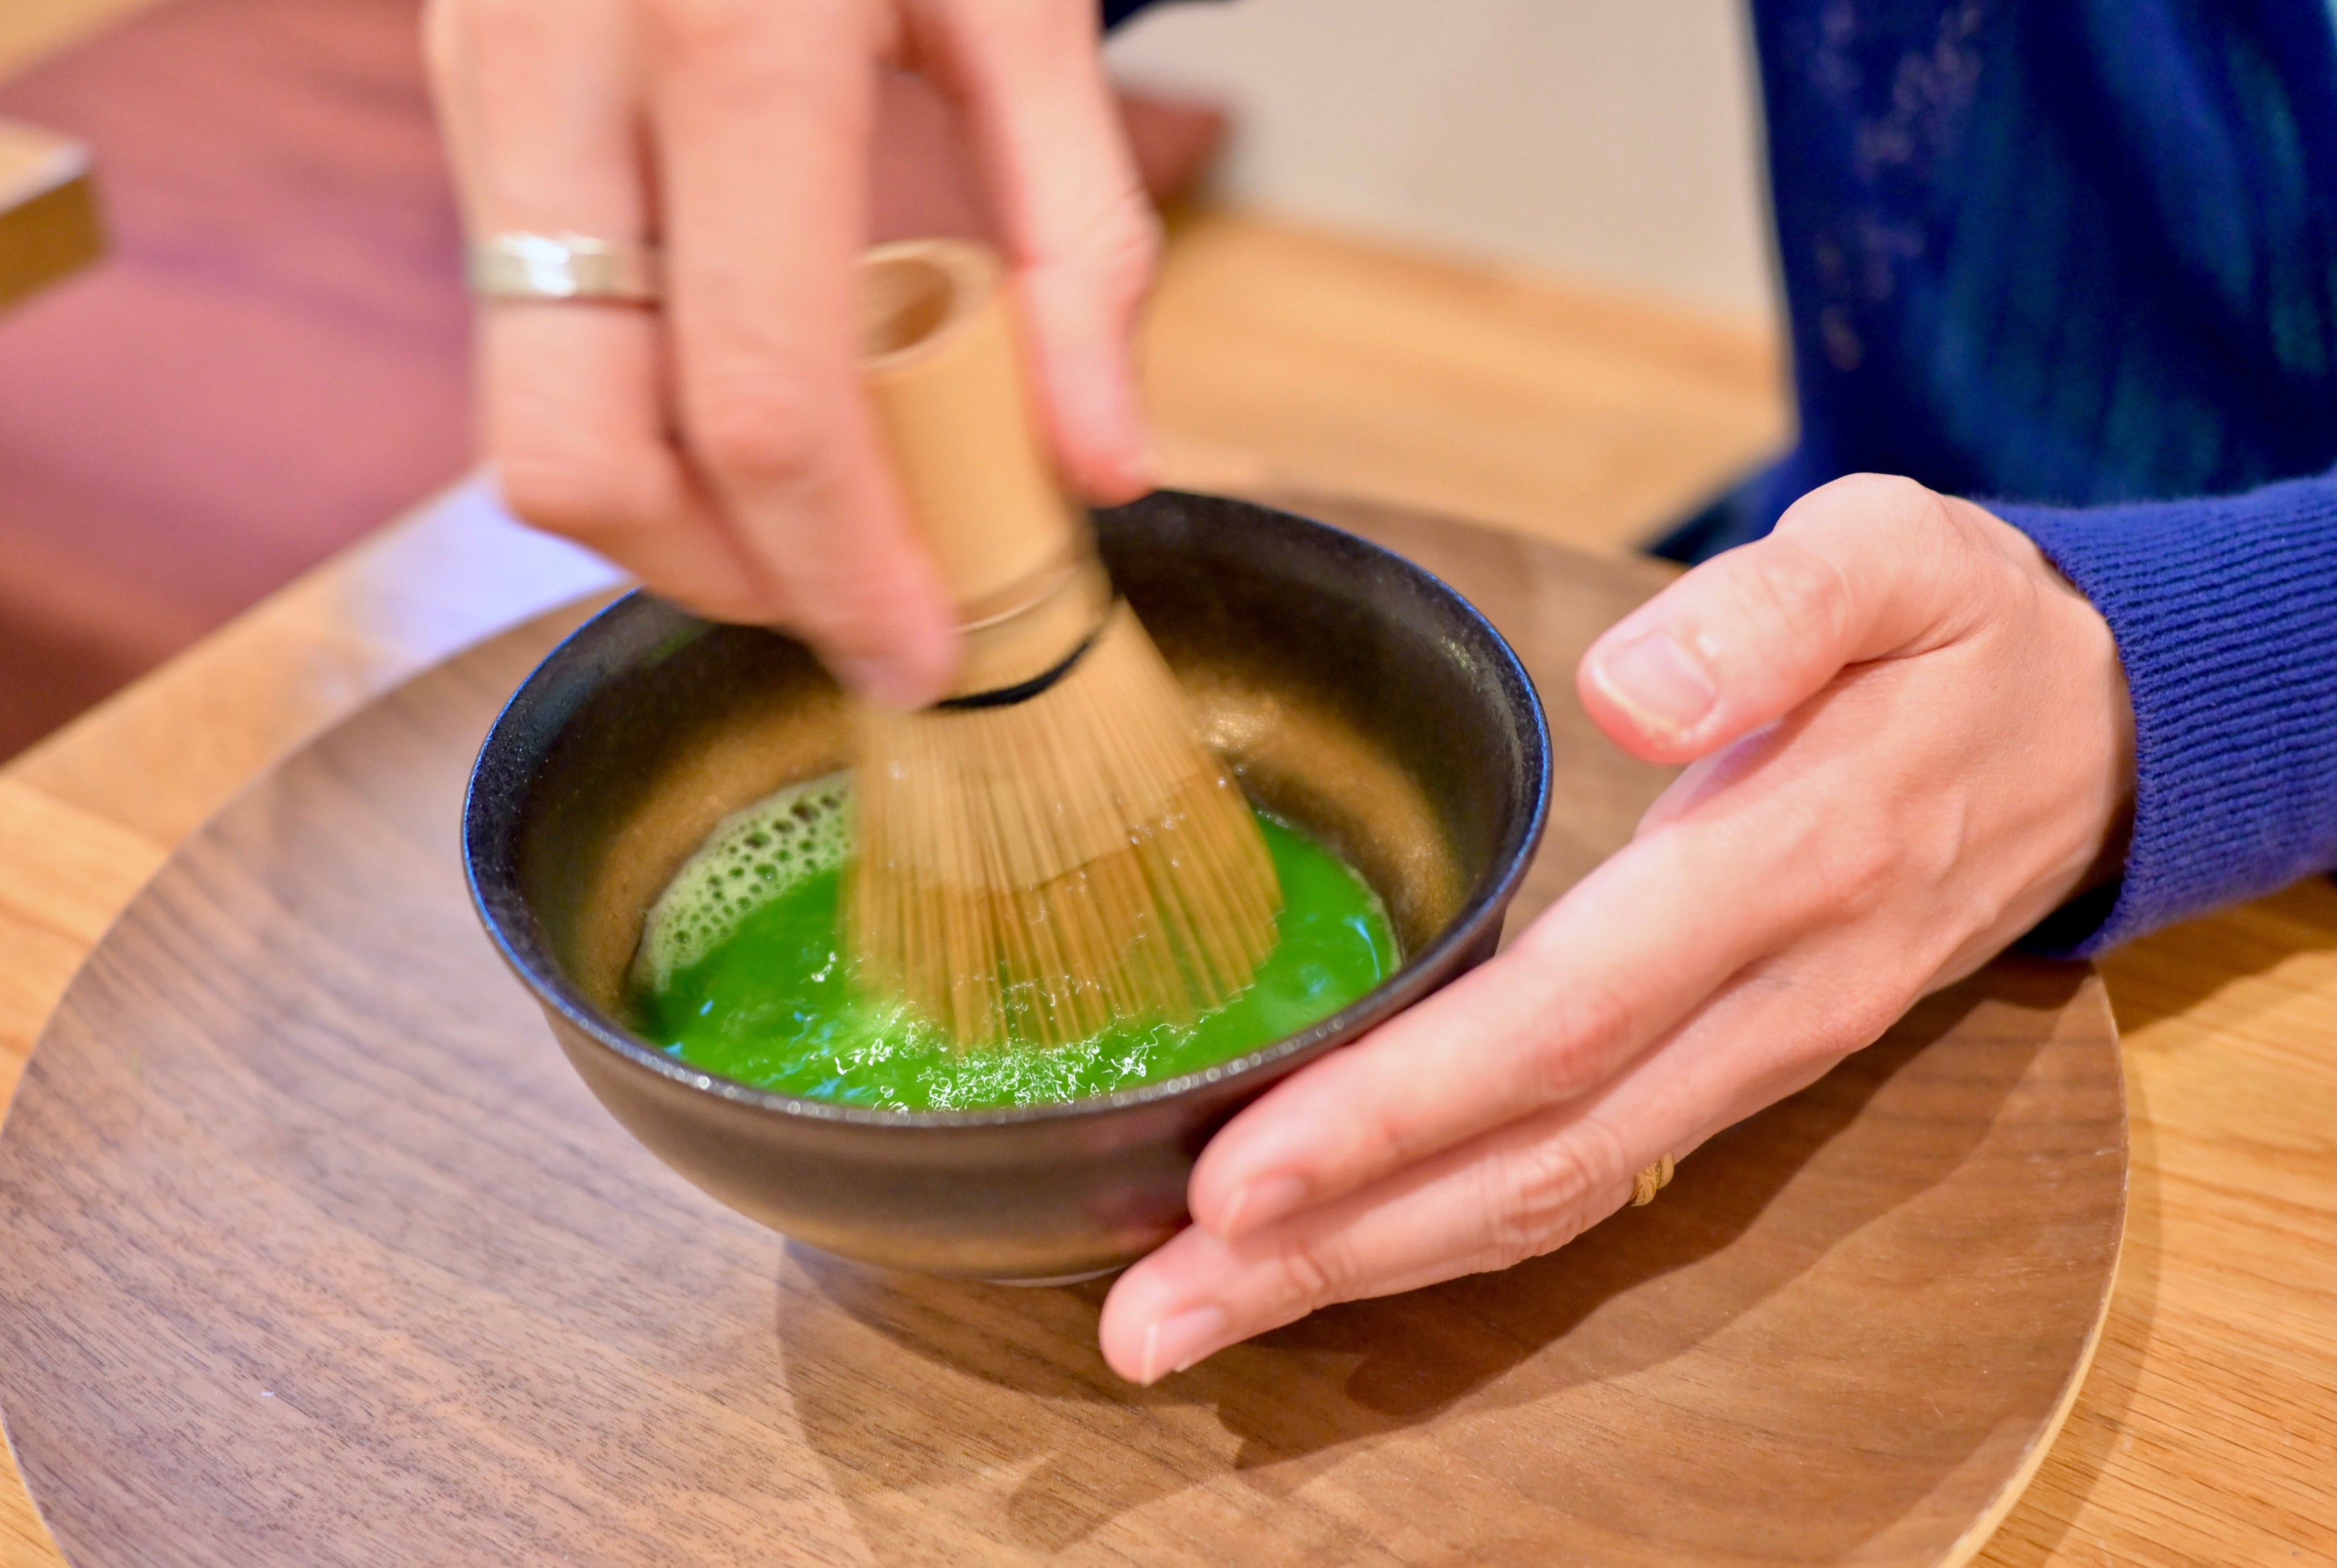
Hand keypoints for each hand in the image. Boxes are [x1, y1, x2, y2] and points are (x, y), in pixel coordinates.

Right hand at [424, 0, 1160, 706]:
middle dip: (720, 579)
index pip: (762, 407)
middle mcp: (567, 78)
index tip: (922, 660)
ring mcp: (484, 90)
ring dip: (670, 514)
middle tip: (851, 602)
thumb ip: (1078, 235)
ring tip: (816, 513)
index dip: (841, 575)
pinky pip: (524, 330)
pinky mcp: (460, 99)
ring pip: (526, 415)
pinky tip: (744, 392)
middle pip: (582, 456)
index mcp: (736, 42)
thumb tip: (1102, 465)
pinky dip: (634, 411)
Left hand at [1098, 474, 2135, 1383]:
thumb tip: (1634, 689)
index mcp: (1793, 862)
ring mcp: (1759, 1056)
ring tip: (1197, 1314)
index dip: (1398, 1106)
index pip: (1567, 1017)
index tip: (1236, 1168)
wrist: (2102, 736)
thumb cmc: (1962, 634)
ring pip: (1556, 1196)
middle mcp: (1771, 999)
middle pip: (1537, 1157)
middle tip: (1154, 1314)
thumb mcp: (1900, 556)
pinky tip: (1330, 1252)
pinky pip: (1586, 1175)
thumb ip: (1774, 611)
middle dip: (1336, 1241)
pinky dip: (1445, 1231)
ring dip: (1369, 1267)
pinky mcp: (1739, 1071)